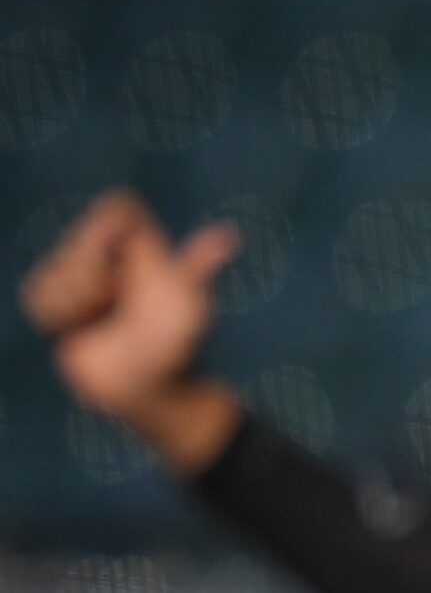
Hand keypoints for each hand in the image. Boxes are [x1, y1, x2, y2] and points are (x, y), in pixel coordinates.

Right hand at [20, 189, 238, 426]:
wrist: (144, 381)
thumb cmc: (173, 341)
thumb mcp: (187, 299)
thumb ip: (194, 261)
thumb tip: (229, 234)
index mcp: (144, 246)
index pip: (115, 211)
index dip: (116, 233)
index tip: (132, 261)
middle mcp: (110, 254)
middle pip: (80, 238)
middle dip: (99, 274)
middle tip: (121, 302)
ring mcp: (80, 276)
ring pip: (58, 265)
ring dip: (82, 297)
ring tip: (103, 316)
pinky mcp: (54, 300)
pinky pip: (40, 291)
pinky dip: (62, 312)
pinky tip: (79, 326)